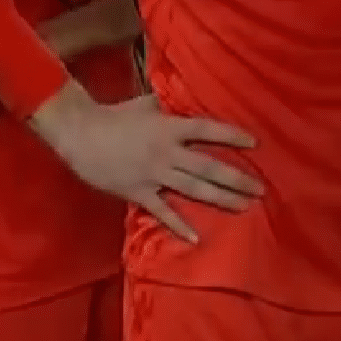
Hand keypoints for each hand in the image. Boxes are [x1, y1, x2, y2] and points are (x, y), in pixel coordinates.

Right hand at [45, 94, 261, 242]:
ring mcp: (155, 174)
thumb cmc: (112, 116)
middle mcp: (167, 152)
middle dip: (237, 179)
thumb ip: (165, 106)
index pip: (208, 130)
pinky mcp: (140, 192)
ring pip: (195, 189)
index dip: (232, 136)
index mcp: (169, 127)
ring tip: (244, 207)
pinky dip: (180, 226)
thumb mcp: (144, 104)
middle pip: (210, 167)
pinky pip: (163, 212)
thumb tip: (180, 102)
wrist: (80, 134)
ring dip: (222, 199)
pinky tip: (197, 238)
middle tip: (260, 189)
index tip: (255, 143)